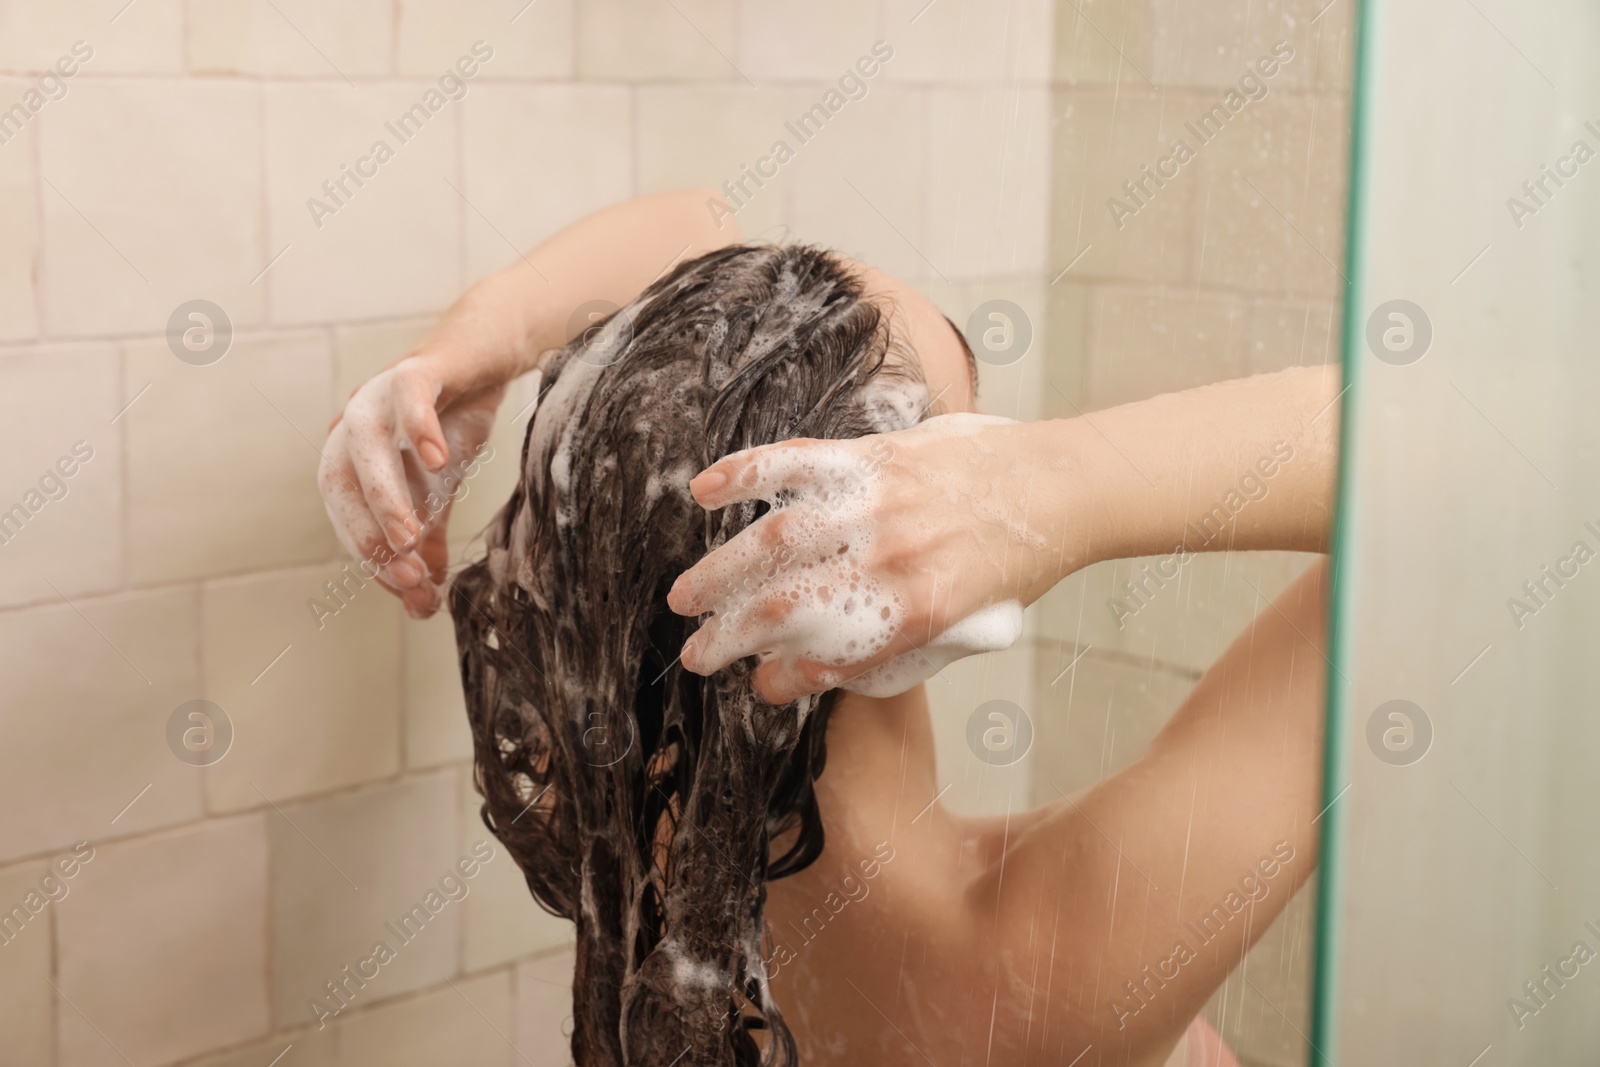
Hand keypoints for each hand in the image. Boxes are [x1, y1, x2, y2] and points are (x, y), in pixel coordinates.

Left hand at [319, 354, 503, 618]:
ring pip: (366, 447)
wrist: (486, 356)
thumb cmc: (451, 422)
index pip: (349, 518)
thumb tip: (423, 604)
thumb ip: (427, 540)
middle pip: (342, 486)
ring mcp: (380, 393)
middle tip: (409, 576)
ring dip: (384, 496)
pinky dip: (418, 428)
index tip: (411, 593)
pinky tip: (437, 461)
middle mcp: (353, 426)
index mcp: (350, 460)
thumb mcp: (440, 490)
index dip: (374, 559)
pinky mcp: (418, 367)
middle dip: (370, 536)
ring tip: (410, 537)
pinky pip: (409, 395)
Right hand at [666, 414, 1074, 702]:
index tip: (752, 684)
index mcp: (918, 612)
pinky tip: (703, 491)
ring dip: (719, 571)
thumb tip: (814, 674)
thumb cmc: (1012, 564)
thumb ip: (893, 653)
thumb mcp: (966, 631)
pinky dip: (744, 474)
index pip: (824, 654)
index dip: (780, 676)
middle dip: (728, 634)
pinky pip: (795, 462)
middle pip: (785, 602)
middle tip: (694, 653)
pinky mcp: (873, 457)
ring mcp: (877, 502)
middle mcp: (890, 559)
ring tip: (684, 597)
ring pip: (774, 539)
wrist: (1059, 487)